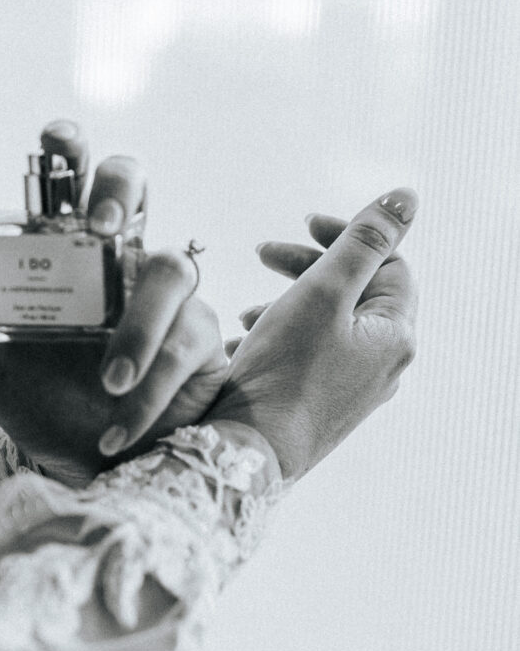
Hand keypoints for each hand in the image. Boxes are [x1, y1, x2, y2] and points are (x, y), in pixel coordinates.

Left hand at [0, 126, 226, 484]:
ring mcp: (167, 299)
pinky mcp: (201, 341)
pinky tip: (118, 429)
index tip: (58, 140)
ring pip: (174, 268)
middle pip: (135, 183)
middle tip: (102, 227)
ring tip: (109, 383)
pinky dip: (151, 391)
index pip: (71, 181)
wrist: (87, 469)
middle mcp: (119, 262)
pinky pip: (188, 343)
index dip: (71, 147)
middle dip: (120, 187)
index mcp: (67, 256)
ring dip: (140, 327)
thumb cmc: (41, 405)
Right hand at [206, 188, 417, 479]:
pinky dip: (278, 340)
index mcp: (396, 336)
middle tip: (263, 253)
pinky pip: (308, 359)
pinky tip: (243, 345)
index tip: (301, 225)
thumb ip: (365, 240)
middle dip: (309, 267)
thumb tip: (406, 196)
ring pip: (326, 327)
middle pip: (356, 294)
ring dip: (287, 304)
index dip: (347, 234)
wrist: (250, 453)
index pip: (389, 263)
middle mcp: (383, 367)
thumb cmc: (285, 373)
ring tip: (246, 311)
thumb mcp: (324, 291)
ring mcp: (353, 392)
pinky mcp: (322, 408)